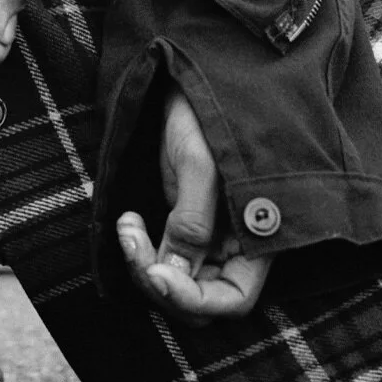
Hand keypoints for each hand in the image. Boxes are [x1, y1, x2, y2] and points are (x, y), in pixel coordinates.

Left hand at [116, 87, 271, 324]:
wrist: (184, 82)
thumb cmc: (203, 111)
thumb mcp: (198, 162)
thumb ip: (192, 220)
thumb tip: (175, 272)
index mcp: (255, 234)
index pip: (233, 298)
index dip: (194, 298)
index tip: (155, 272)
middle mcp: (234, 245)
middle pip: (201, 300)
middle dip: (161, 283)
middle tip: (131, 239)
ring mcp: (207, 237)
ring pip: (177, 283)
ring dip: (144, 267)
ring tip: (126, 225)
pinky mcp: (181, 224)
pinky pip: (162, 260)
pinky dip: (140, 251)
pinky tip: (127, 222)